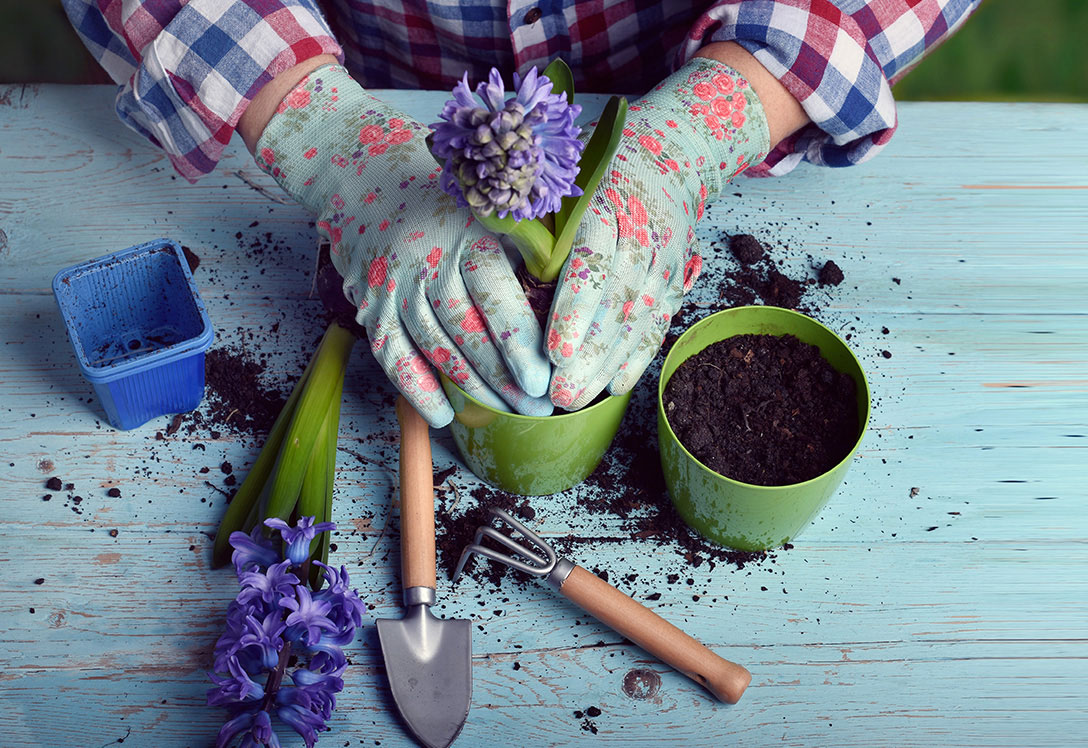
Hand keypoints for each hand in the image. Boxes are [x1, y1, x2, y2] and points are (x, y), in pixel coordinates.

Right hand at [254, 65, 550, 426]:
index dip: (520, 345)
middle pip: (468, 334)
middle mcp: (427, 265)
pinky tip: (445, 416)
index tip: (545, 379)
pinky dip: (417, 391)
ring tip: (507, 413)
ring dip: (472, 389)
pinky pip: (393, 358)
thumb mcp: (491, 208)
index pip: (496, 300)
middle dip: (504, 379)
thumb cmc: (446, 198)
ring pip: (436, 351)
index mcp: (466, 238)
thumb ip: (527, 248)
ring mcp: (394, 289)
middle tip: (538, 409)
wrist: (362, 176)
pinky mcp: (370, 307)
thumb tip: (571, 300)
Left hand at [546, 58, 770, 409]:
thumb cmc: (597, 170)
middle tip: (558, 393)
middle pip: (617, 301)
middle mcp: (641, 232)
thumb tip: (491, 254)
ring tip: (575, 399)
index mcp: (606, 203)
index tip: (555, 349)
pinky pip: (658, 322)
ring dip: (608, 364)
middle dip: (590, 353)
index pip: (592, 261)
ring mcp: (663, 259)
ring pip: (638, 317)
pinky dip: (638, 357)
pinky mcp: (674, 278)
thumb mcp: (565, 177)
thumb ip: (536, 216)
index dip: (576, 309)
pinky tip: (615, 386)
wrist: (672, 154)